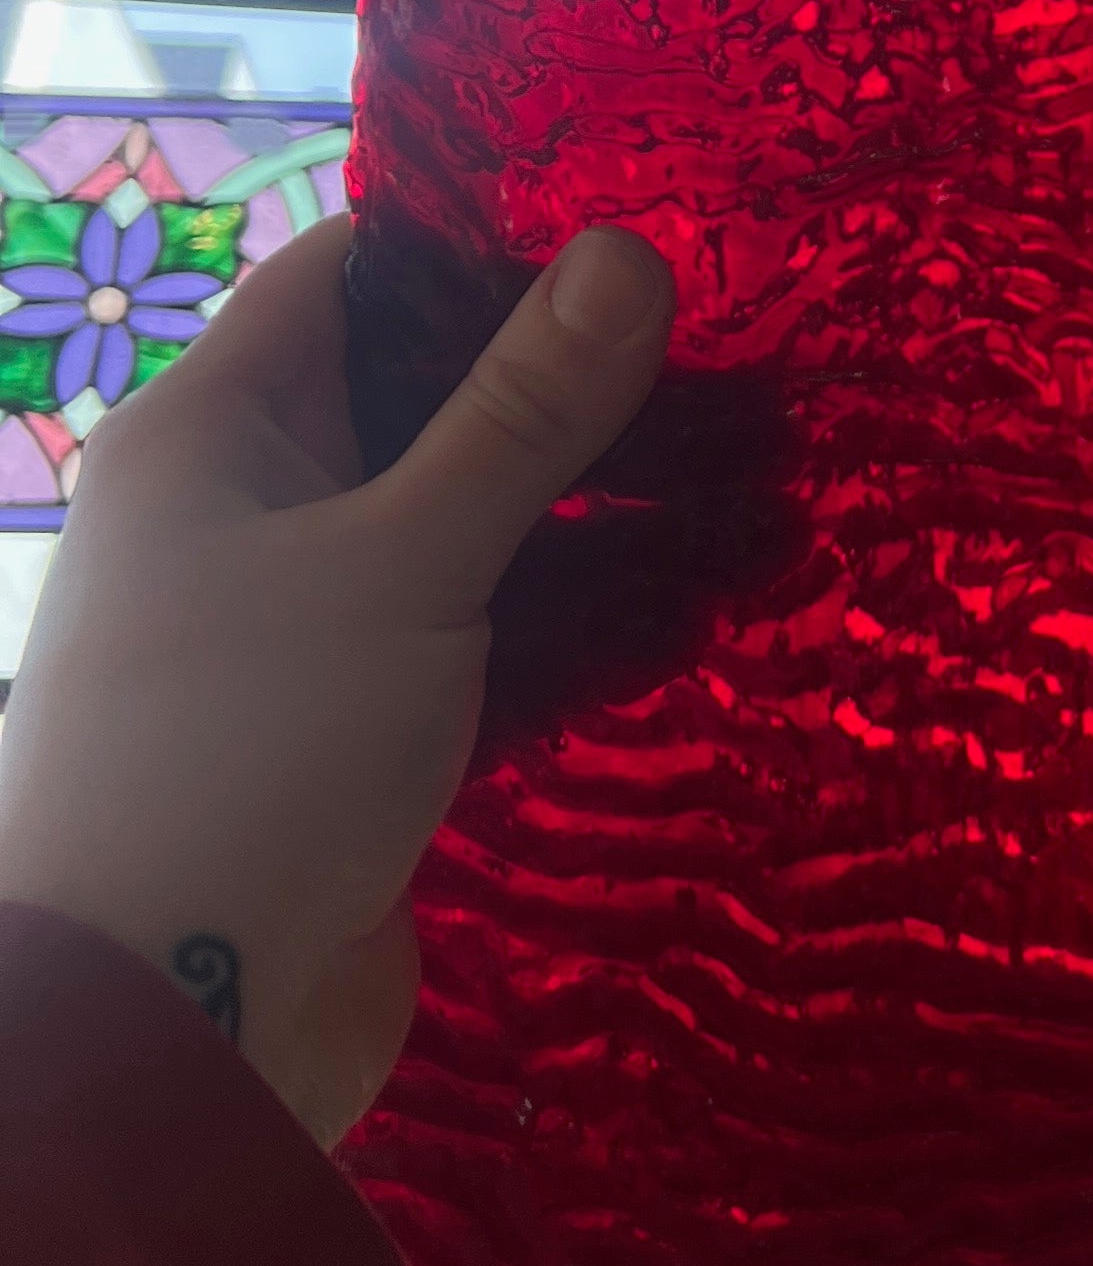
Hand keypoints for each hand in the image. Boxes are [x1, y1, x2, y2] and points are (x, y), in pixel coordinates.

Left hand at [0, 211, 670, 1146]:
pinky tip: (693, 607)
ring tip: (752, 474)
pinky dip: (571, 624)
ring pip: (462, 531)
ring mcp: (298, 633)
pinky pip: (479, 644)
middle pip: (420, 404)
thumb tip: (630, 248)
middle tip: (739, 354)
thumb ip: (522, 415)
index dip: (486, 244)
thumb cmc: (251, 756)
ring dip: (587, 516)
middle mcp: (241, 517)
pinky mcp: (358, 740)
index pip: (352, 276)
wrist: (168, 1034)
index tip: (645, 231)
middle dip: (568, 389)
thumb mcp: (403, 561)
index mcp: (208, 437)